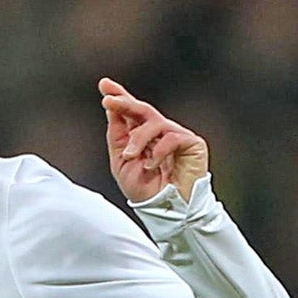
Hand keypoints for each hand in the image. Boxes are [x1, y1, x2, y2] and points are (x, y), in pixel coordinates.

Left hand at [99, 78, 208, 203]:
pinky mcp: (193, 144)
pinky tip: (152, 166)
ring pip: (154, 122)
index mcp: (144, 137)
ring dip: (138, 138)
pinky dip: (158, 151)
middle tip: (108, 100)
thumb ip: (118, 137)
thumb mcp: (122, 163)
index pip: (132, 113)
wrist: (167, 212)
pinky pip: (171, 137)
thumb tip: (112, 109)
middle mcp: (161, 133)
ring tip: (130, 156)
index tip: (104, 85)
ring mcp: (177, 137)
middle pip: (143, 110)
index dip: (120, 97)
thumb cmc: (146, 192)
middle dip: (124, 103)